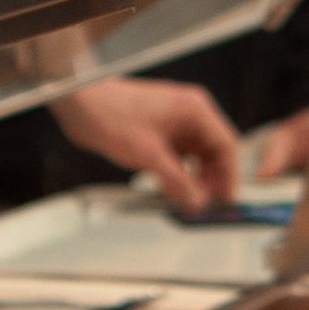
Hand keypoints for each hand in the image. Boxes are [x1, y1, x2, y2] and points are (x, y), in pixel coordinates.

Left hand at [50, 77, 239, 215]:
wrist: (80, 104)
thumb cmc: (110, 114)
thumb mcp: (148, 154)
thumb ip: (177, 181)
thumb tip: (197, 202)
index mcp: (194, 109)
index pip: (226, 144)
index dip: (229, 175)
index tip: (225, 200)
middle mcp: (188, 114)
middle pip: (213, 153)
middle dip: (210, 180)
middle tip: (204, 205)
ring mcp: (174, 123)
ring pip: (196, 158)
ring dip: (193, 179)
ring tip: (186, 201)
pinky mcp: (160, 133)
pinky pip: (179, 158)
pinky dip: (178, 174)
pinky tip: (171, 190)